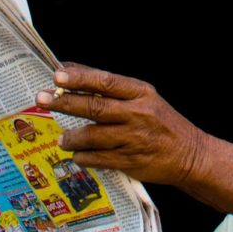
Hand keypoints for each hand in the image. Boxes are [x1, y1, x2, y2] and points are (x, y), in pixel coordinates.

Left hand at [34, 64, 207, 186]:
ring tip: (62, 139)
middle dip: (64, 102)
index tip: (58, 75)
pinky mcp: (131, 161)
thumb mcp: (144, 98)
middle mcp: (138, 114)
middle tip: (41, 99)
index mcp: (141, 93)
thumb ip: (110, 87)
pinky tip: (77, 155)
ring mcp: (134, 139)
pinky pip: (100, 159)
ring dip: (72, 137)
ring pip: (94, 136)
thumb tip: (70, 70)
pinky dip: (84, 157)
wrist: (190, 155)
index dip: (80, 78)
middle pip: (95, 107)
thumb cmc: (162, 122)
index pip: (106, 82)